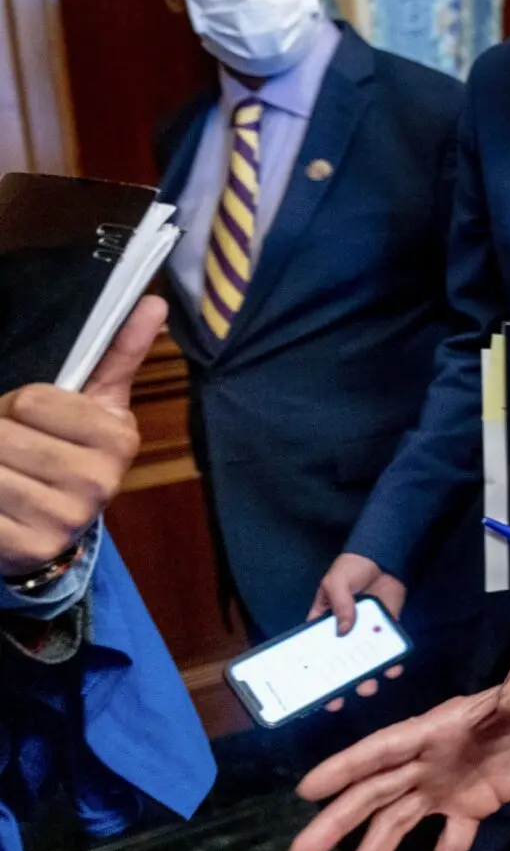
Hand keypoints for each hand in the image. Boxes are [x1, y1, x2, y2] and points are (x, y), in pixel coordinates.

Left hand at [0, 295, 162, 575]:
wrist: (54, 530)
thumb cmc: (69, 453)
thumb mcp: (97, 405)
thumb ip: (118, 352)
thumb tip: (153, 302)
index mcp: (117, 438)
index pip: (33, 400)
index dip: (19, 406)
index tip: (33, 421)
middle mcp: (98, 483)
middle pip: (4, 434)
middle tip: (12, 450)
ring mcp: (64, 519)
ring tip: (4, 473)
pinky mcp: (28, 548)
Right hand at [290, 658, 509, 850]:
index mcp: (438, 726)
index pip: (385, 748)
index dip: (347, 767)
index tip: (308, 790)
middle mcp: (431, 759)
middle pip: (377, 791)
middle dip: (340, 820)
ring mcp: (447, 786)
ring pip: (400, 823)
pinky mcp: (473, 807)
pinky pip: (451, 846)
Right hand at [308, 552, 407, 710]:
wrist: (384, 557)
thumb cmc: (352, 568)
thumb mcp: (337, 582)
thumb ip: (340, 605)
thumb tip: (343, 631)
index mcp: (324, 624)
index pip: (314, 651)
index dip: (311, 672)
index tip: (310, 691)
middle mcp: (344, 634)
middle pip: (339, 664)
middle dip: (338, 684)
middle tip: (338, 700)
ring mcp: (366, 634)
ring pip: (365, 662)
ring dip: (366, 677)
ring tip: (368, 686)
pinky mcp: (387, 630)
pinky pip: (389, 650)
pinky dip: (391, 661)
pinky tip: (393, 667)